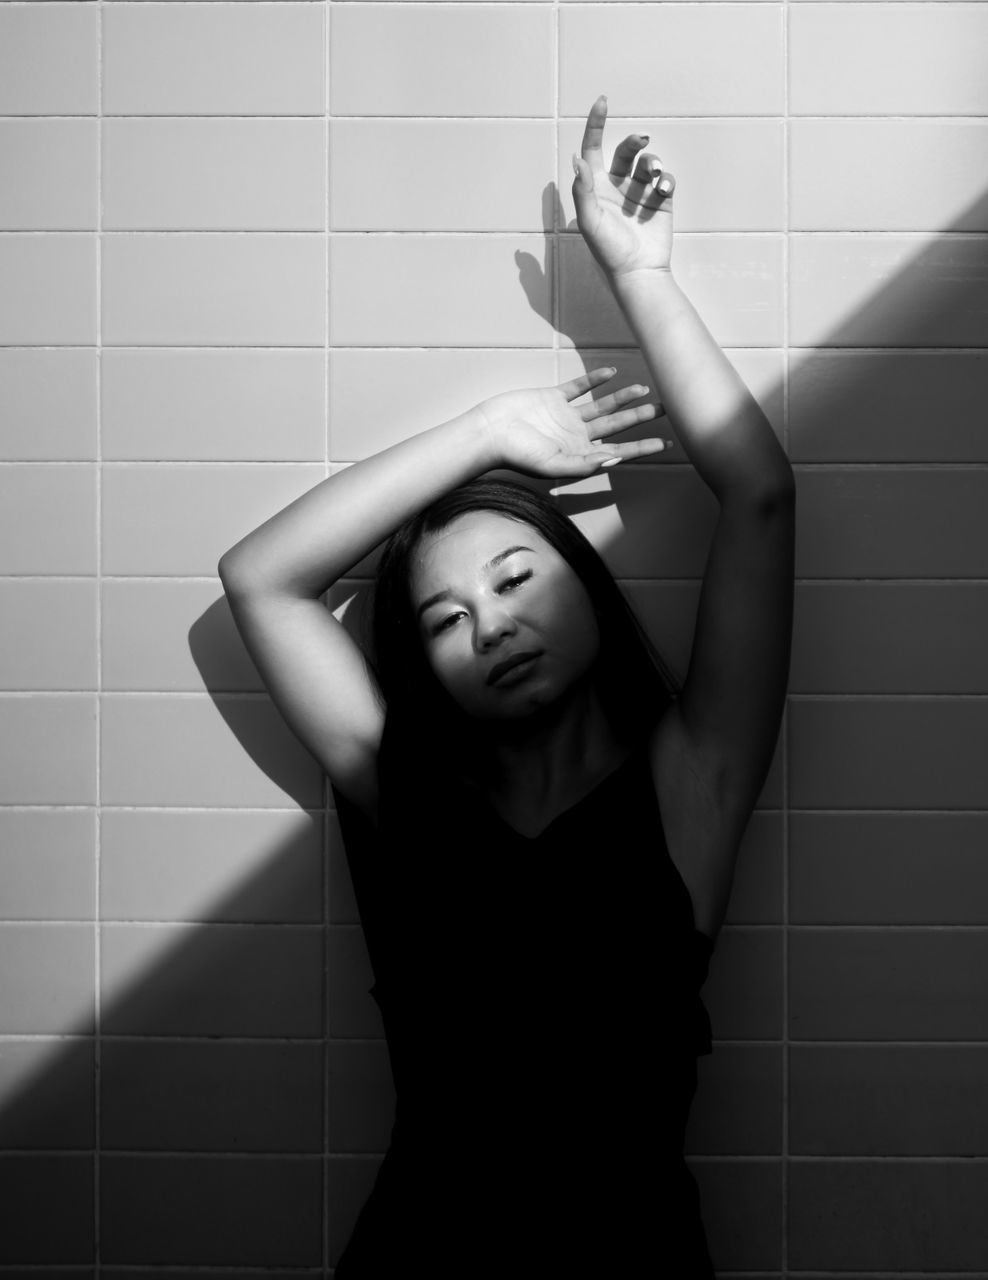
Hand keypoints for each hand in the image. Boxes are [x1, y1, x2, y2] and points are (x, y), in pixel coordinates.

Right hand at [478, 368, 669, 478]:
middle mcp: (577, 436)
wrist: (489, 432)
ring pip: (602, 406)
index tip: (666, 444)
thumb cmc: (517, 454)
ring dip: (623, 399)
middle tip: (666, 410)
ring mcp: (566, 416)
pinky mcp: (553, 398)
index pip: (618, 451)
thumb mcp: (552, 465)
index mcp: (579, 454)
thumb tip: (613, 459)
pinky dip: (595, 380)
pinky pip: (579, 387)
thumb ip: (583, 464)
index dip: (642, 448)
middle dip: (641, 419)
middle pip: (617, 426)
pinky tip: (612, 373)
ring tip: (645, 391)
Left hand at [572, 96, 674, 278]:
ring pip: (648, 163)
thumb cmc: (609, 251)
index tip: (602, 101)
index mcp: (596, 188)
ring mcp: (639, 193)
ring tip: (657, 175)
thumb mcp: (590, 222)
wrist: (638, 273)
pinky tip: (663, 190)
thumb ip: (583, 190)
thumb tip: (576, 159)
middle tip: (643, 140)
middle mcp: (616, 187)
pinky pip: (665, 179)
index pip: (593, 149)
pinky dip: (666, 179)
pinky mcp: (660, 201)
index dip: (595, 124)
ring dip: (653, 162)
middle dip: (634, 142)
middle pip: (625, 151)